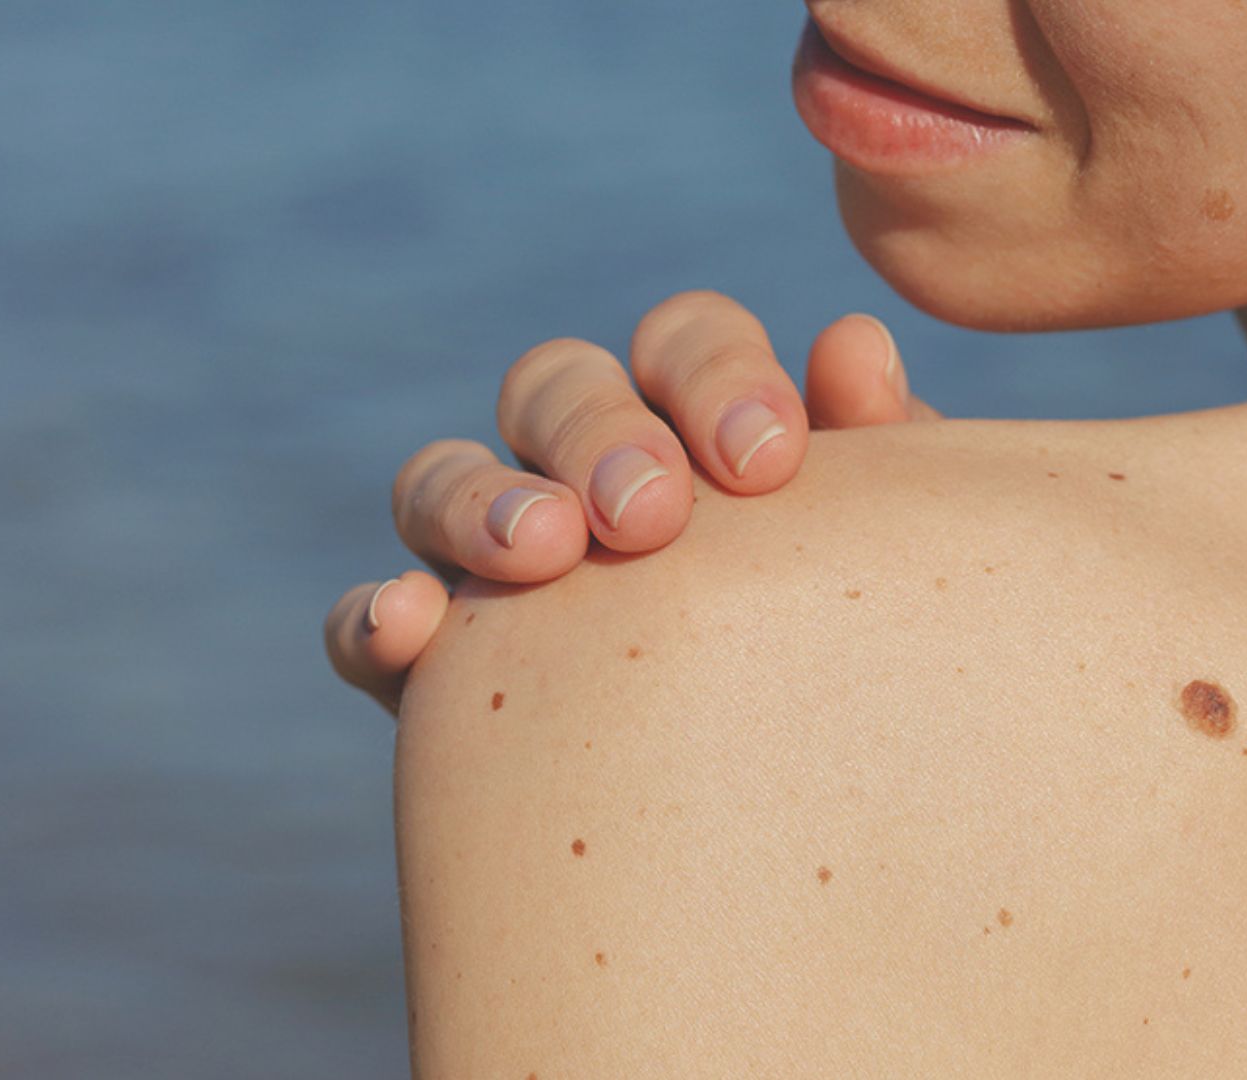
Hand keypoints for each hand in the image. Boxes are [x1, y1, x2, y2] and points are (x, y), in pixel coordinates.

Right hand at [323, 290, 939, 714]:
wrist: (796, 823)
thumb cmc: (855, 661)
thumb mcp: (876, 563)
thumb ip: (875, 458)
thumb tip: (852, 344)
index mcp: (694, 423)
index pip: (683, 344)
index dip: (716, 376)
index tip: (769, 461)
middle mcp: (579, 470)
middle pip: (554, 388)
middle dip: (598, 435)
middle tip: (650, 514)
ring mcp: (491, 558)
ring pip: (441, 480)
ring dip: (480, 501)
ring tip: (539, 555)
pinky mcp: (428, 666)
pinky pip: (370, 620)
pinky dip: (378, 614)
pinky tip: (410, 627)